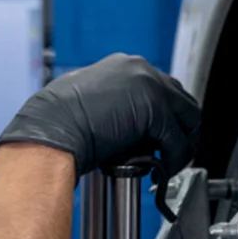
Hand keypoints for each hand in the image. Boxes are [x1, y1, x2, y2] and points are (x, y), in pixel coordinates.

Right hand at [0, 54, 200, 178]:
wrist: (51, 129)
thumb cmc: (59, 123)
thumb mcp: (92, 104)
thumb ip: (117, 108)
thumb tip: (132, 129)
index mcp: (125, 66)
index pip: (162, 89)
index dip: (167, 117)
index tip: (164, 137)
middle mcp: (141, 70)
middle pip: (180, 100)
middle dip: (182, 130)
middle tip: (173, 153)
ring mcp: (150, 86)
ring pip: (186, 117)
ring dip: (182, 144)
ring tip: (169, 164)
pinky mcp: (155, 110)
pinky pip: (176, 140)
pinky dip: (173, 159)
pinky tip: (160, 172)